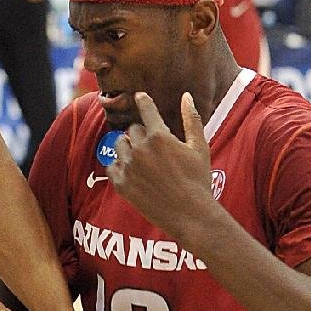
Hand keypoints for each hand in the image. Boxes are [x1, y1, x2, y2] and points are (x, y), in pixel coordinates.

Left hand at [106, 91, 215, 244]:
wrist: (190, 214)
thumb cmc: (198, 180)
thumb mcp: (200, 148)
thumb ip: (191, 119)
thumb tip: (186, 96)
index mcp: (160, 136)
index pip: (146, 110)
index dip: (143, 101)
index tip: (139, 96)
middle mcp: (140, 149)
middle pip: (133, 129)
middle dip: (142, 134)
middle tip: (153, 147)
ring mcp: (128, 167)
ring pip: (120, 145)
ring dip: (129, 148)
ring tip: (143, 160)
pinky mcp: (121, 184)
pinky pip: (111, 166)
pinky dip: (119, 166)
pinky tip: (131, 171)